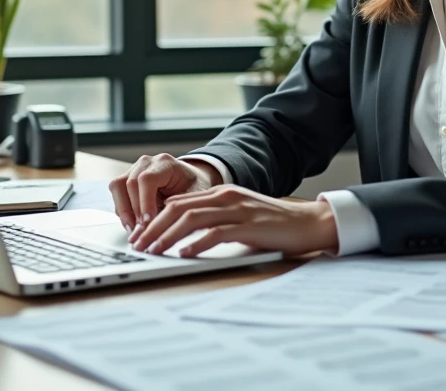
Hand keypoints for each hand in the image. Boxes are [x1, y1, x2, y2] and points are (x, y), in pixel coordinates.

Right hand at [107, 153, 221, 231]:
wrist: (191, 180)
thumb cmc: (193, 188)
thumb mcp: (192, 198)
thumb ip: (175, 211)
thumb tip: (157, 230)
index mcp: (165, 163)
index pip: (147, 179)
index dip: (145, 202)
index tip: (147, 222)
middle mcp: (147, 163)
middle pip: (129, 183)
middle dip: (134, 211)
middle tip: (141, 232)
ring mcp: (135, 169)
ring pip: (117, 186)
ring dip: (124, 211)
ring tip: (134, 231)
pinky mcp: (127, 180)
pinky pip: (118, 194)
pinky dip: (122, 212)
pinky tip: (133, 226)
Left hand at [129, 185, 338, 257]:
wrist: (308, 223)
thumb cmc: (272, 225)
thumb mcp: (238, 216)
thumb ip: (214, 218)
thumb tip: (182, 232)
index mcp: (221, 193)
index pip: (177, 202)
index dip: (154, 218)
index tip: (139, 236)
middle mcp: (226, 196)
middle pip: (178, 208)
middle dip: (153, 227)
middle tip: (137, 245)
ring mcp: (237, 209)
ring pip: (191, 218)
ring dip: (167, 235)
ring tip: (152, 250)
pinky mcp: (249, 225)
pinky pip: (215, 233)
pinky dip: (196, 243)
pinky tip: (183, 254)